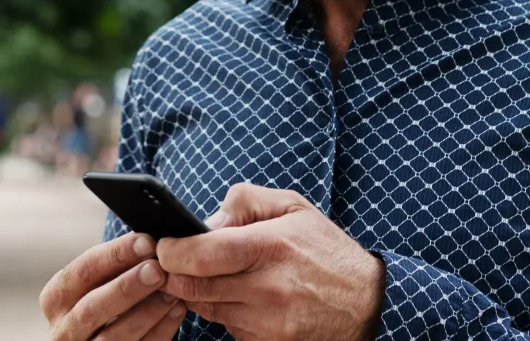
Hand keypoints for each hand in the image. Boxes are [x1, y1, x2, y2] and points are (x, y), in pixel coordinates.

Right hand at [40, 231, 186, 339]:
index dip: (116, 255)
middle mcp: (62, 329)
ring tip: (173, 291)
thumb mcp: (96, 281)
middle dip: (128, 286)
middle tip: (158, 270)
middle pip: (93, 307)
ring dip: (148, 311)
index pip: (84, 270)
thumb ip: (115, 263)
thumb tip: (149, 237)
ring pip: (113, 337)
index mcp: (57, 297)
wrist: (95, 335)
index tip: (147, 242)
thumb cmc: (101, 298)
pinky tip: (176, 311)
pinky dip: (159, 331)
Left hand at [157, 183, 385, 340]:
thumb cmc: (324, 248)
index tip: (163, 243)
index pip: (201, 254)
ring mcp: (267, 324)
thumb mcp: (292, 205)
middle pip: (194, 286)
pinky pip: (227, 327)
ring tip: (210, 271)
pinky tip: (237, 294)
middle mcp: (267, 289)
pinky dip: (222, 310)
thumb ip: (244, 202)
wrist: (366, 301)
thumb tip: (205, 222)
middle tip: (173, 258)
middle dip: (175, 271)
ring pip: (206, 308)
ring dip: (198, 290)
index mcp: (270, 246)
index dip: (171, 250)